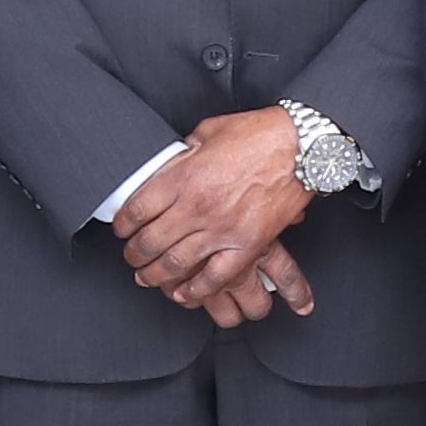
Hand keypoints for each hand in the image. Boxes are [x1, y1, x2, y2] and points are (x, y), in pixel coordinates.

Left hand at [116, 110, 311, 312]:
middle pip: (150, 242)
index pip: (136, 211)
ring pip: (176, 264)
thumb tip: (171, 164)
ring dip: (156, 276)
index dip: (122, 226)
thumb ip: (184, 152)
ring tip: (148, 278)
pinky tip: (184, 293)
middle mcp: (197, 207)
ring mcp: (222, 229)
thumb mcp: (208, 132)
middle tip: (132, 258)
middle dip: (134, 255)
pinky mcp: (248, 245)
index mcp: (183, 177)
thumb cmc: (259, 135)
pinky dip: (196, 290)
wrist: (303, 147)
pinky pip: (216, 278)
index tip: (122, 230)